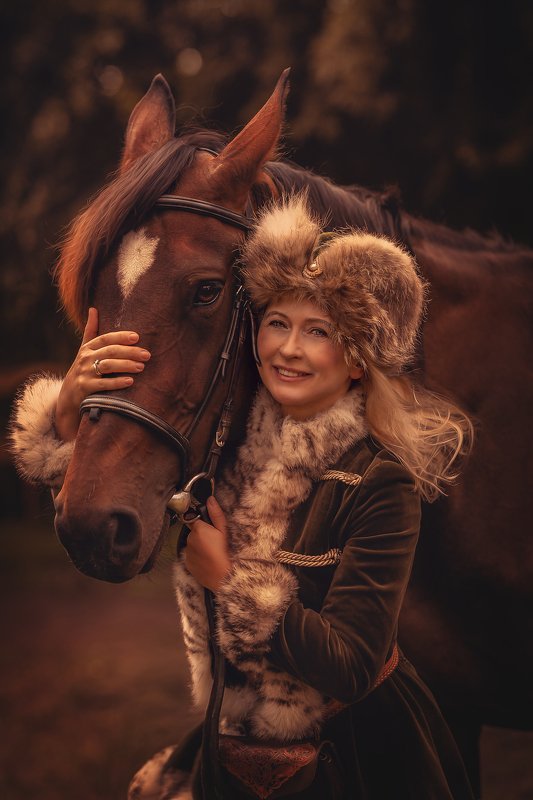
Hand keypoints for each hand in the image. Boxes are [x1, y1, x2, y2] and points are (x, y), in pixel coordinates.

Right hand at [55, 307, 150, 440]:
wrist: (68, 397)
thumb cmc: (82, 370)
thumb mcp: (84, 350)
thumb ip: (91, 331)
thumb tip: (93, 309)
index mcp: (88, 348)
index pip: (105, 339)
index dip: (120, 337)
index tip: (137, 337)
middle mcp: (85, 358)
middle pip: (110, 351)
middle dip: (129, 352)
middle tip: (147, 354)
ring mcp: (84, 373)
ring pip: (107, 366)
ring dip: (125, 365)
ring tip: (141, 366)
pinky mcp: (84, 388)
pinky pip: (103, 384)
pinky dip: (117, 382)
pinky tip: (130, 381)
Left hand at [184, 496, 231, 591]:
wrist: (225, 578)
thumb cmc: (227, 553)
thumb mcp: (225, 531)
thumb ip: (215, 514)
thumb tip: (210, 499)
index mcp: (198, 529)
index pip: (195, 519)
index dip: (204, 523)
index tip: (211, 529)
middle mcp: (189, 540)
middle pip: (194, 532)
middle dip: (202, 535)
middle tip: (215, 542)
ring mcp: (187, 553)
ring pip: (192, 544)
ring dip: (199, 546)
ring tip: (212, 553)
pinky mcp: (187, 564)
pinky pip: (191, 556)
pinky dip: (197, 557)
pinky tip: (208, 560)